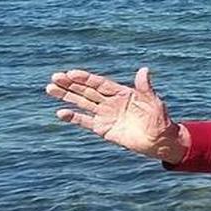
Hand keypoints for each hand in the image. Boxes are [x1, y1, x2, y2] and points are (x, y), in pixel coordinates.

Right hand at [45, 67, 188, 162]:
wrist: (160, 140)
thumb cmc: (159, 119)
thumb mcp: (152, 101)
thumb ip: (144, 87)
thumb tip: (143, 70)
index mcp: (122, 93)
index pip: (99, 83)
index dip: (85, 78)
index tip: (70, 73)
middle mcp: (111, 102)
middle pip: (87, 91)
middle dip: (71, 84)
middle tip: (54, 77)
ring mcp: (106, 115)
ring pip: (83, 103)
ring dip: (67, 97)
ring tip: (50, 89)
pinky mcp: (103, 128)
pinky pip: (86, 121)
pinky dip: (74, 117)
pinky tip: (61, 113)